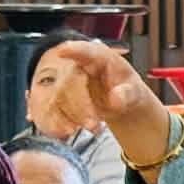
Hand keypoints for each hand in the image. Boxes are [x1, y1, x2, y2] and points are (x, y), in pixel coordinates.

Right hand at [47, 42, 173, 176]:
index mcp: (99, 58)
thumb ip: (127, 94)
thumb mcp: (135, 91)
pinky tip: (66, 133)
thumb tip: (115, 100)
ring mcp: (65, 82)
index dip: (74, 50)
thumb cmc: (126, 89)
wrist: (118, 103)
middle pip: (69, 83)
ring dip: (71, 118)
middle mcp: (77, 67)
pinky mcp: (57, 99)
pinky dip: (55, 124)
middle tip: (94, 126)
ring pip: (57, 99)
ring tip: (93, 129)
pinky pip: (48, 110)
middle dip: (80, 107)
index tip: (63, 50)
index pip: (86, 51)